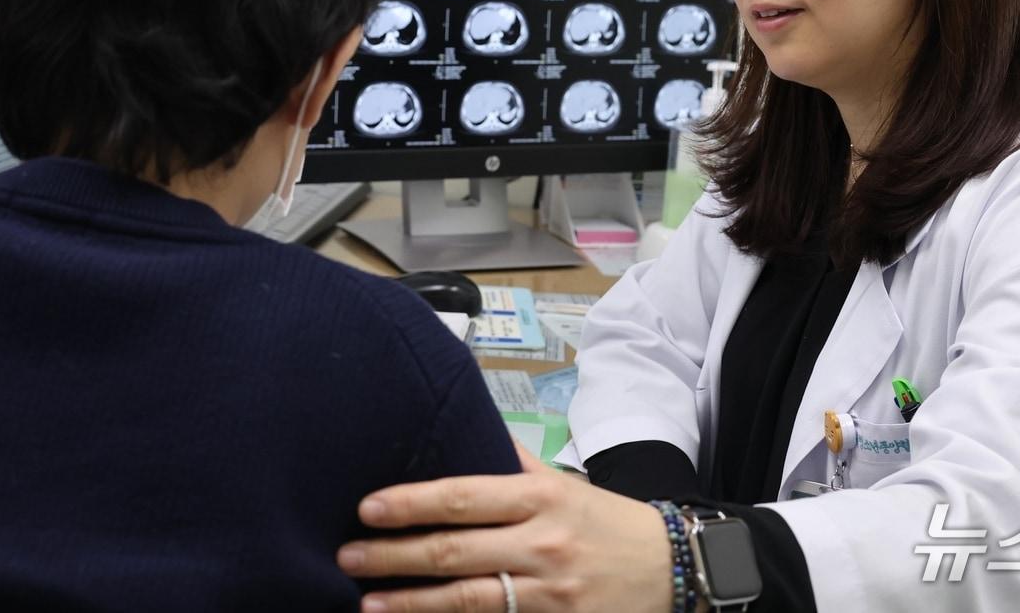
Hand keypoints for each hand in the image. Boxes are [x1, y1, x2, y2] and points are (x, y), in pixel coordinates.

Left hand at [337, 446, 674, 611]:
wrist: (671, 568)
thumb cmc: (607, 522)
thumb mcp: (562, 483)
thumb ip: (513, 462)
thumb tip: (465, 426)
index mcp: (539, 498)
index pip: (462, 497)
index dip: (411, 503)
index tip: (367, 508)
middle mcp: (541, 543)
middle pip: (454, 551)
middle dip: (394, 555)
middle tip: (347, 556)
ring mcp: (548, 593)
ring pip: (467, 600)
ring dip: (411, 604)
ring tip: (366, 603)